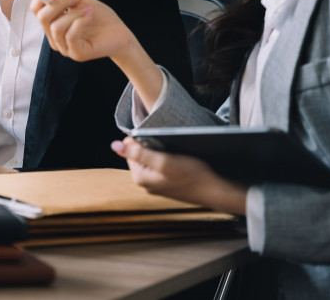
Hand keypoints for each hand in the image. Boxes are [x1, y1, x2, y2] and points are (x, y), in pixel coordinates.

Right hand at [31, 0, 165, 106]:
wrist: (120, 33)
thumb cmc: (99, 17)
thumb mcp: (80, 1)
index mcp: (52, 24)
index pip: (36, 9)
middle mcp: (54, 37)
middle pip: (42, 17)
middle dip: (59, 2)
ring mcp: (65, 48)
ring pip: (56, 27)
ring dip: (74, 13)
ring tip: (88, 8)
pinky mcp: (77, 54)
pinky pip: (70, 35)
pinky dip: (81, 21)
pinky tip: (90, 15)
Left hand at [111, 136, 248, 214]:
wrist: (215, 190)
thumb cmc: (192, 175)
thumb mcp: (164, 161)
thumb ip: (138, 153)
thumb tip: (115, 145)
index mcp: (140, 178)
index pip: (129, 149)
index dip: (142, 139)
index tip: (158, 140)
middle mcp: (145, 183)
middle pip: (139, 154)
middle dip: (150, 146)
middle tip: (168, 147)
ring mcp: (156, 185)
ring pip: (150, 159)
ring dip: (159, 152)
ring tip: (174, 153)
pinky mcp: (166, 183)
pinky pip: (160, 165)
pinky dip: (166, 159)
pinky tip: (179, 160)